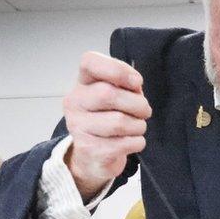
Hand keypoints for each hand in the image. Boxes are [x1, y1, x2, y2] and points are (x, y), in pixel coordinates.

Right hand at [62, 51, 152, 199]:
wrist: (94, 156)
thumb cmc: (109, 118)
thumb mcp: (117, 96)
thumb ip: (126, 85)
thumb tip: (135, 84)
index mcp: (83, 82)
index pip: (89, 62)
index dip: (118, 69)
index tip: (137, 82)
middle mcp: (75, 102)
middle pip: (108, 94)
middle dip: (137, 104)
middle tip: (144, 111)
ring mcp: (78, 127)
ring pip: (118, 122)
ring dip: (138, 125)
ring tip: (137, 127)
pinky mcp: (89, 149)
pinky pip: (124, 143)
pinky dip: (137, 142)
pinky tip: (131, 141)